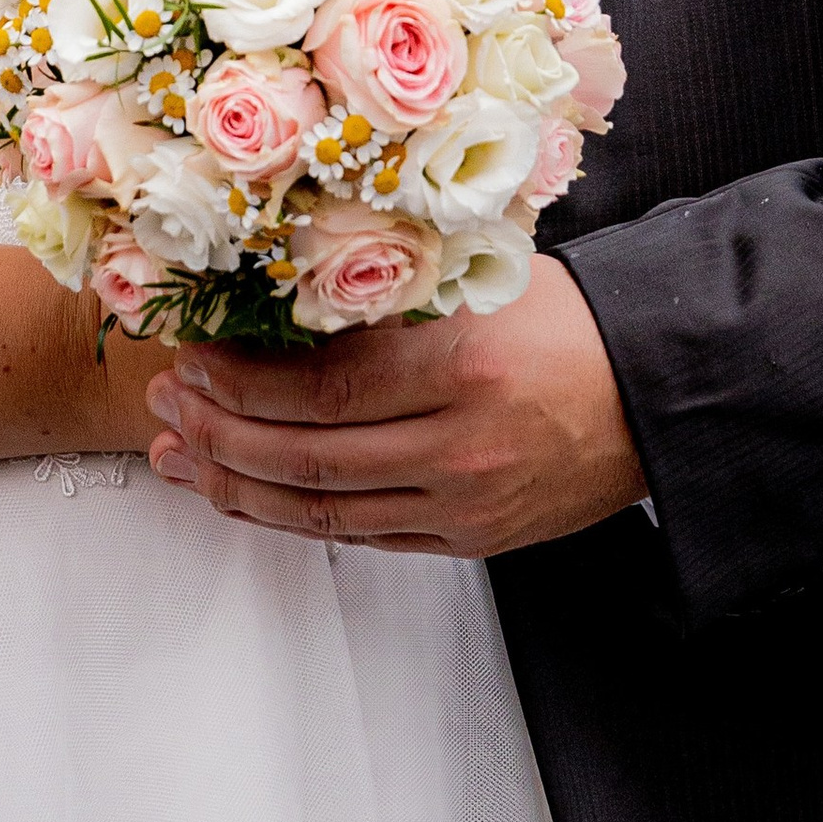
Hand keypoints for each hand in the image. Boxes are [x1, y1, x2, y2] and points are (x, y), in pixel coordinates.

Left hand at [144, 255, 645, 555]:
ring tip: (180, 458)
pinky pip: (365, 537)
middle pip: (310, 459)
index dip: (243, 384)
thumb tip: (271, 298)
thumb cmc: (569, 320)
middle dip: (220, 437)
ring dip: (241, 488)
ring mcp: (467, 503)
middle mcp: (462, 447)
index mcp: (462, 368)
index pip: (322, 390)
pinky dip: (296, 518)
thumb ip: (386, 298)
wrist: (659, 389)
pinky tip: (251, 495)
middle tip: (163, 407)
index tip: (190, 360)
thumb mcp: (476, 282)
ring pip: (327, 512)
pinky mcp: (473, 539)